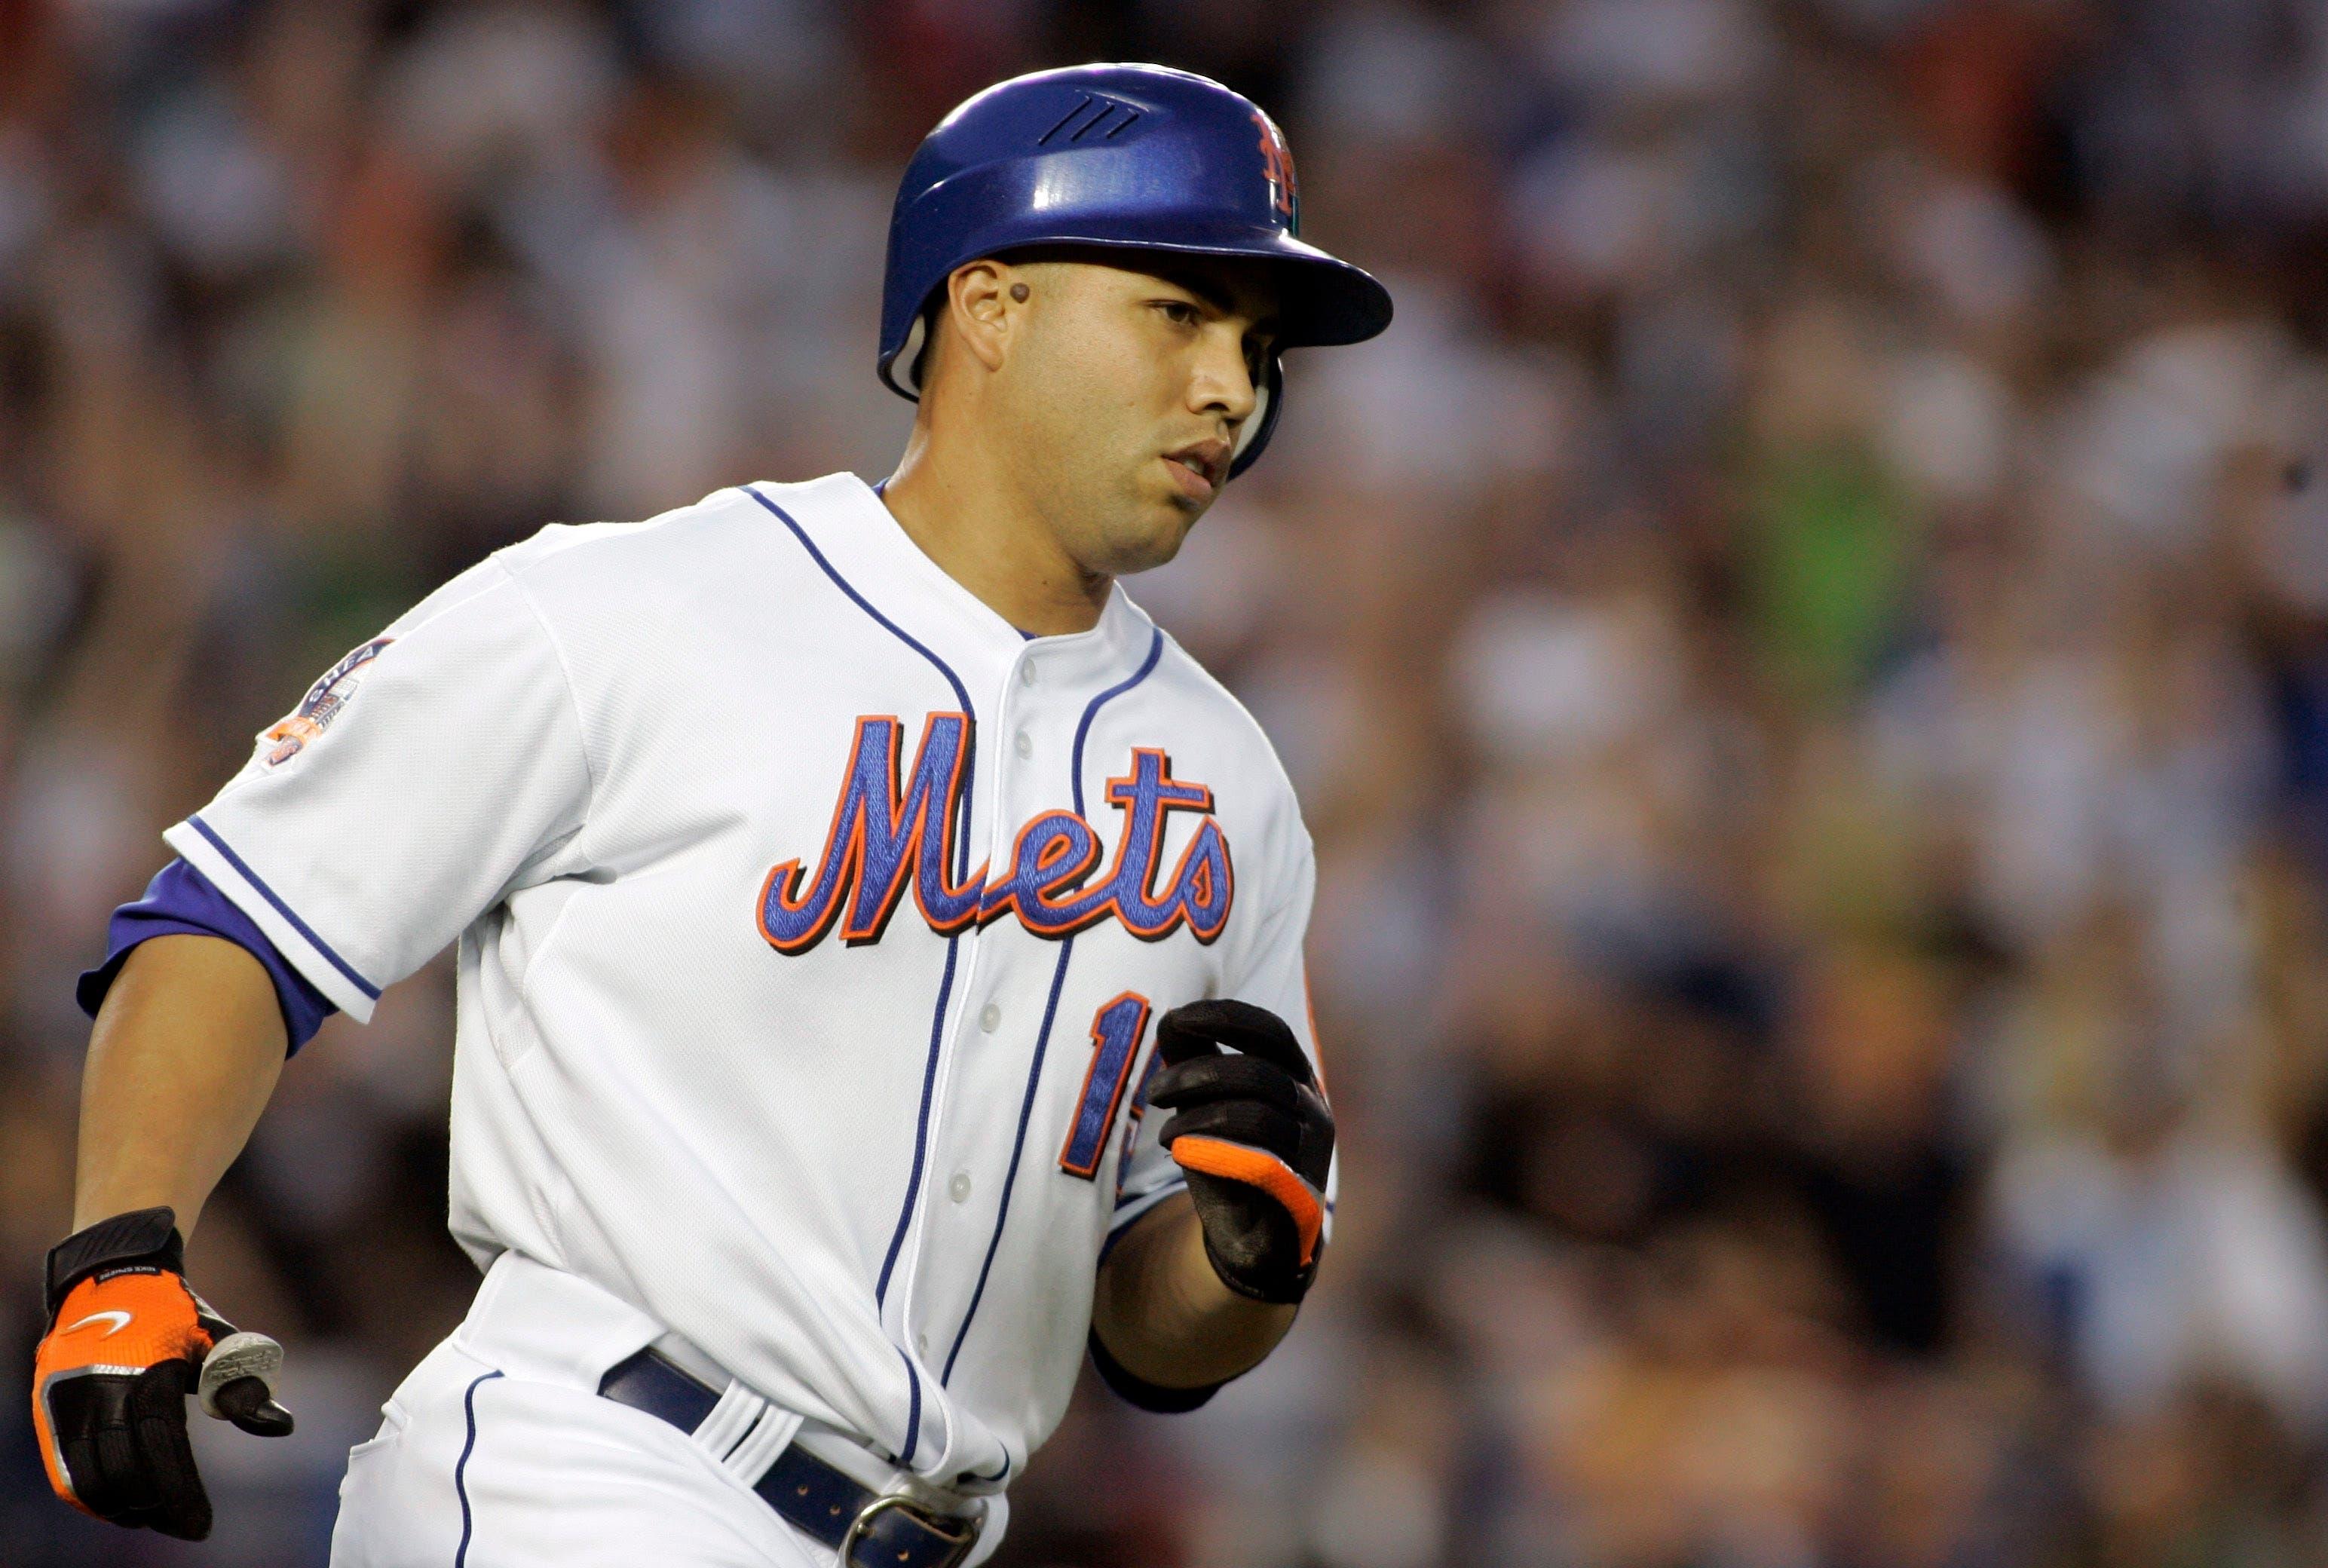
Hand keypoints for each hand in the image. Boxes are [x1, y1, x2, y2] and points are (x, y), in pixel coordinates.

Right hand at [32, 1207, 293, 1539]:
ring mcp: (67, 1401)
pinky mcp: (49, 1408)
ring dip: (123, 1507)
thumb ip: (244, 1386)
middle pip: (124, 1473)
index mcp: (144, 1373)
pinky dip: (92, 1495)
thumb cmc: (174, 1311)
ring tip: (157, 1516)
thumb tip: (282, 1427)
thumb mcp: (218, 1338)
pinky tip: (121, 1504)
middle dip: (156, 1508)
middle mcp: (98, 1391)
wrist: (111, 1275)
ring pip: (89, 1479)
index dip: (180, 1495)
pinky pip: (65, 1469)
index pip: (160, 1452)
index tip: (201, 1527)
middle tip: (184, 1524)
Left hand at [1148, 999, 1334, 1303]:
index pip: (1270, 1031)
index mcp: (1296, 1076)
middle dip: (1196, 1073)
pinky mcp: (1298, 1188)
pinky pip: (1254, 1158)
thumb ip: (1195, 1061)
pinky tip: (1180, 1150)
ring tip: (1165, 1131)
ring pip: (1254, 1113)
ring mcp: (1312, 1148)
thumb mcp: (1208, 1103)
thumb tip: (1171, 1019)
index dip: (1226, 1018)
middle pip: (1257, 1070)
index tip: (1178, 1018)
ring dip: (1196, 1115)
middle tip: (1154, 1091)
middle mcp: (1313, 1106)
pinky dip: (1208, 1147)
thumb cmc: (1229, 1157)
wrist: (1255, 1239)